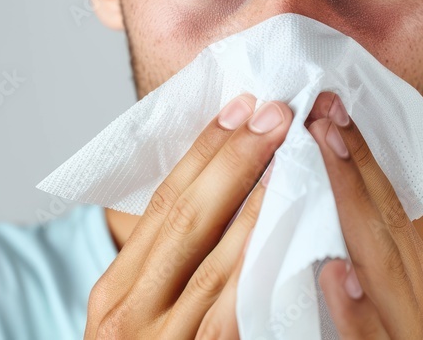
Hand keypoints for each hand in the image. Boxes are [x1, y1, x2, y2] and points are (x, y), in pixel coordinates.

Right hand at [84, 94, 292, 338]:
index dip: (207, 150)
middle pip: (189, 218)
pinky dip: (272, 273)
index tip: (244, 105)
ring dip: (265, 205)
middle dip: (239, 160)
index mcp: (115, 292)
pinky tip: (306, 238)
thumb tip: (228, 182)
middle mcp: (130, 317)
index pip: (164, 202)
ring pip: (222, 263)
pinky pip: (243, 317)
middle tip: (279, 111)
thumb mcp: (148, 311)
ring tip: (301, 157)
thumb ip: (175, 257)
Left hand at [306, 92, 422, 339]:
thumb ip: (361, 257)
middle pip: (388, 225)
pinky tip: (336, 274)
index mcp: (419, 286)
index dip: (359, 158)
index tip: (328, 109)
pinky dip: (356, 311)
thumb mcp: (377, 304)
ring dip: (354, 208)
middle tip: (323, 108)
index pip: (390, 210)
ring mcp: (415, 337)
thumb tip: (329, 206)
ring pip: (386, 269)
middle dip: (354, 164)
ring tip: (327, 154)